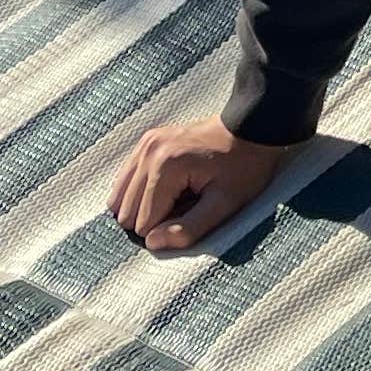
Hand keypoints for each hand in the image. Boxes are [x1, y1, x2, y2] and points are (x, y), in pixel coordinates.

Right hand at [109, 116, 289, 251]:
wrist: (251, 127)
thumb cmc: (244, 167)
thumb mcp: (225, 204)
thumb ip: (189, 229)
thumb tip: (152, 243)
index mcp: (166, 167)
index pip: (144, 223)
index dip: (168, 228)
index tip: (195, 211)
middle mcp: (149, 152)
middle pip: (126, 212)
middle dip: (155, 217)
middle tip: (187, 202)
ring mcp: (145, 144)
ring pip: (119, 198)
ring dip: (145, 205)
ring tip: (178, 195)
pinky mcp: (146, 142)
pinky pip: (124, 180)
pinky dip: (140, 192)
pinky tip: (167, 187)